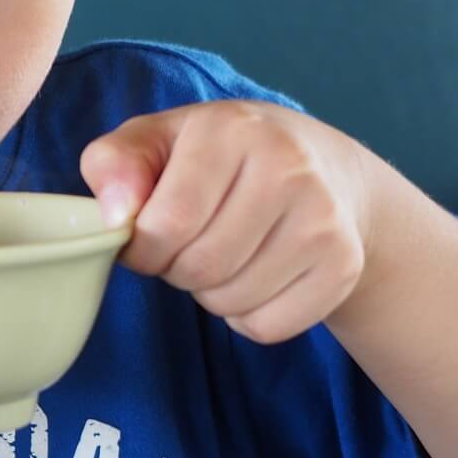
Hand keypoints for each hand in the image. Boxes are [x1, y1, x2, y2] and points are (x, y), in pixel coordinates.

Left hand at [80, 101, 377, 343]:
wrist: (326, 170)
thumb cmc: (222, 157)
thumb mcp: (158, 140)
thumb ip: (115, 164)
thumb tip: (114, 215)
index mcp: (231, 130)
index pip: (167, 224)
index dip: (142, 247)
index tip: (146, 237)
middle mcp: (288, 169)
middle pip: (200, 267)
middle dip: (176, 269)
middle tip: (189, 244)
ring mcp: (323, 220)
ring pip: (232, 302)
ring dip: (211, 293)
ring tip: (225, 253)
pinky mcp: (343, 266)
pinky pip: (267, 326)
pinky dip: (248, 316)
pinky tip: (257, 274)